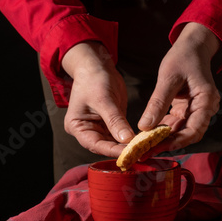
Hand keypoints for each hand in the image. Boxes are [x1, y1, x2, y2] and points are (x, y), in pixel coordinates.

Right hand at [62, 41, 134, 156]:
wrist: (97, 66)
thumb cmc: (94, 79)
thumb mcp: (104, 99)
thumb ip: (115, 120)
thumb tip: (127, 140)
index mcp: (76, 126)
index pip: (95, 145)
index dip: (112, 151)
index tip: (129, 154)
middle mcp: (87, 131)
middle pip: (105, 146)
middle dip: (122, 150)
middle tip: (141, 153)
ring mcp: (100, 128)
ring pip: (115, 143)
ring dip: (129, 146)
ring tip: (144, 149)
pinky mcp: (112, 124)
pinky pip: (122, 134)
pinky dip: (131, 138)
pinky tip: (143, 141)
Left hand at [138, 22, 221, 155]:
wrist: (193, 47)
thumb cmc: (183, 57)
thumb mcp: (168, 78)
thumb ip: (158, 103)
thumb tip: (145, 126)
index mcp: (206, 101)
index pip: (194, 130)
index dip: (177, 141)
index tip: (158, 147)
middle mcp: (205, 109)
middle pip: (188, 134)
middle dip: (168, 144)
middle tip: (146, 151)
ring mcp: (197, 110)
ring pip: (181, 132)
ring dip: (164, 139)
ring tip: (144, 145)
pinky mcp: (188, 110)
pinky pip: (177, 124)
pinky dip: (163, 130)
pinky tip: (148, 134)